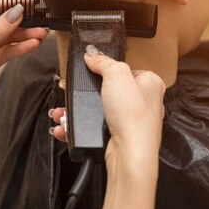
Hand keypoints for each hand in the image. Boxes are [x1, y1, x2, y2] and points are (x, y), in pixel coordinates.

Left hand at [0, 4, 47, 137]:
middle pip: (1, 24)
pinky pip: (8, 53)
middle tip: (39, 20)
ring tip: (41, 34)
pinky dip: (20, 49)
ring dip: (25, 36)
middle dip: (21, 22)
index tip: (25, 3)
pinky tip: (32, 45)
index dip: (7, 5)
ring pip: (7, 39)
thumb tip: (14, 13)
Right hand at [49, 44, 165, 166]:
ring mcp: (129, 120)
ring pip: (96, 110)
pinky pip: (93, 127)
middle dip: (82, 92)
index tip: (85, 69)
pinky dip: (76, 126)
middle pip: (105, 89)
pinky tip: (64, 125)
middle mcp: (142, 102)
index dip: (102, 68)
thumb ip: (103, 61)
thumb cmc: (134, 117)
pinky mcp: (117, 136)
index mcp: (149, 83)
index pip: (123, 68)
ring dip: (74, 110)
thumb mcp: (117, 75)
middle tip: (66, 90)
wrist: (130, 155)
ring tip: (59, 112)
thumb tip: (92, 53)